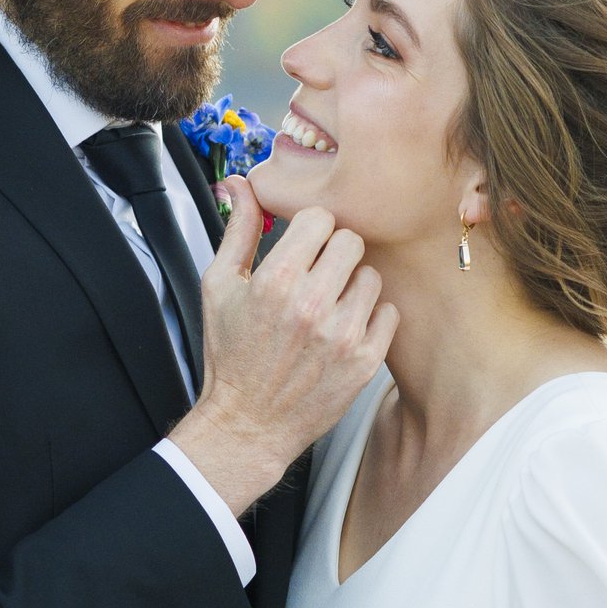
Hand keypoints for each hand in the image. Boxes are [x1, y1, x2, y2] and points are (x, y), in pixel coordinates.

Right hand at [167, 183, 395, 515]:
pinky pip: (388, 312)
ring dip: (352, 285)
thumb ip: (238, 231)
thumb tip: (242, 183)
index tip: (303, 246)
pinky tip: (343, 329)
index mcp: (275, 281)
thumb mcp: (219, 287)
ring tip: (327, 306)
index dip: (310, 229)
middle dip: (334, 252)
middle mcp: (311, 306)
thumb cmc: (231, 355)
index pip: (320, 218)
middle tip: (317, 274)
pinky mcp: (364, 361)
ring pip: (371, 275)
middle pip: (351, 241)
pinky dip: (369, 317)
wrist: (248, 424)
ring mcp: (342, 336)